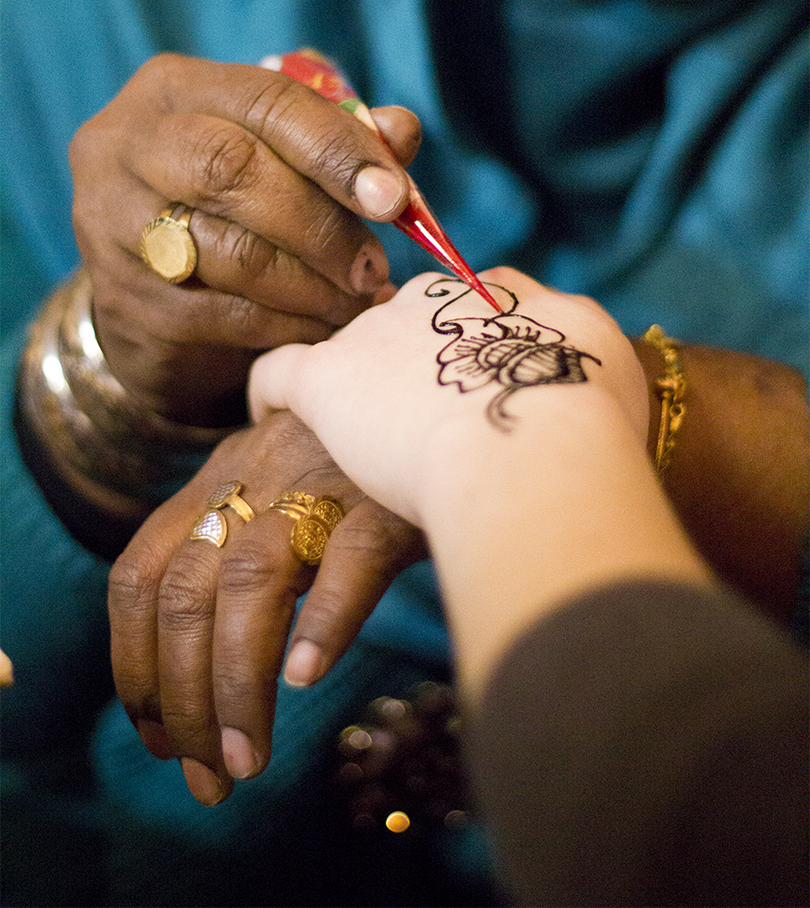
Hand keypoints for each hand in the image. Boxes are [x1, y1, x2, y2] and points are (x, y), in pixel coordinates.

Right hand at [70, 53, 420, 424]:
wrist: (150, 305)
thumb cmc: (226, 216)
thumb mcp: (271, 164)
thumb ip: (332, 143)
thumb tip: (401, 131)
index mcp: (174, 91)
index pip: (266, 102)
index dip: (338, 150)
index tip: (394, 199)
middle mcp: (127, 147)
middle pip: (235, 170)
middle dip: (322, 225)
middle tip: (372, 267)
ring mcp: (114, 226)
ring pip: (233, 253)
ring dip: (313, 286)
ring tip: (354, 302)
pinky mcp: (129, 302)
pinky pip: (227, 316)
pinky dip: (289, 326)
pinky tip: (321, 329)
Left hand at [108, 410, 424, 804]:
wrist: (440, 397)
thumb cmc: (362, 464)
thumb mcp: (285, 490)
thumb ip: (245, 550)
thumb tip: (216, 661)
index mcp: (218, 478)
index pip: (138, 575)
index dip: (132, 662)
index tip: (154, 736)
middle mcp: (254, 477)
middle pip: (185, 593)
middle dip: (181, 698)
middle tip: (207, 777)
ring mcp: (319, 482)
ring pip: (251, 582)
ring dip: (237, 684)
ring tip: (247, 760)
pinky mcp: (386, 497)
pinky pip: (348, 559)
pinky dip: (323, 620)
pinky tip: (309, 677)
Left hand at [249, 267, 648, 525]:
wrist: (534, 448)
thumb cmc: (587, 423)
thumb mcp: (608, 371)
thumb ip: (578, 354)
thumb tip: (571, 361)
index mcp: (501, 299)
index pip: (475, 307)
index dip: (471, 349)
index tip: (471, 387)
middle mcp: (435, 301)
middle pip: (409, 324)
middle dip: (414, 367)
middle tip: (424, 425)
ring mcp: (377, 336)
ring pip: (352, 350)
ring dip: (358, 386)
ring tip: (358, 434)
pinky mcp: (328, 379)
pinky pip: (279, 374)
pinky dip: (271, 394)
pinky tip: (271, 421)